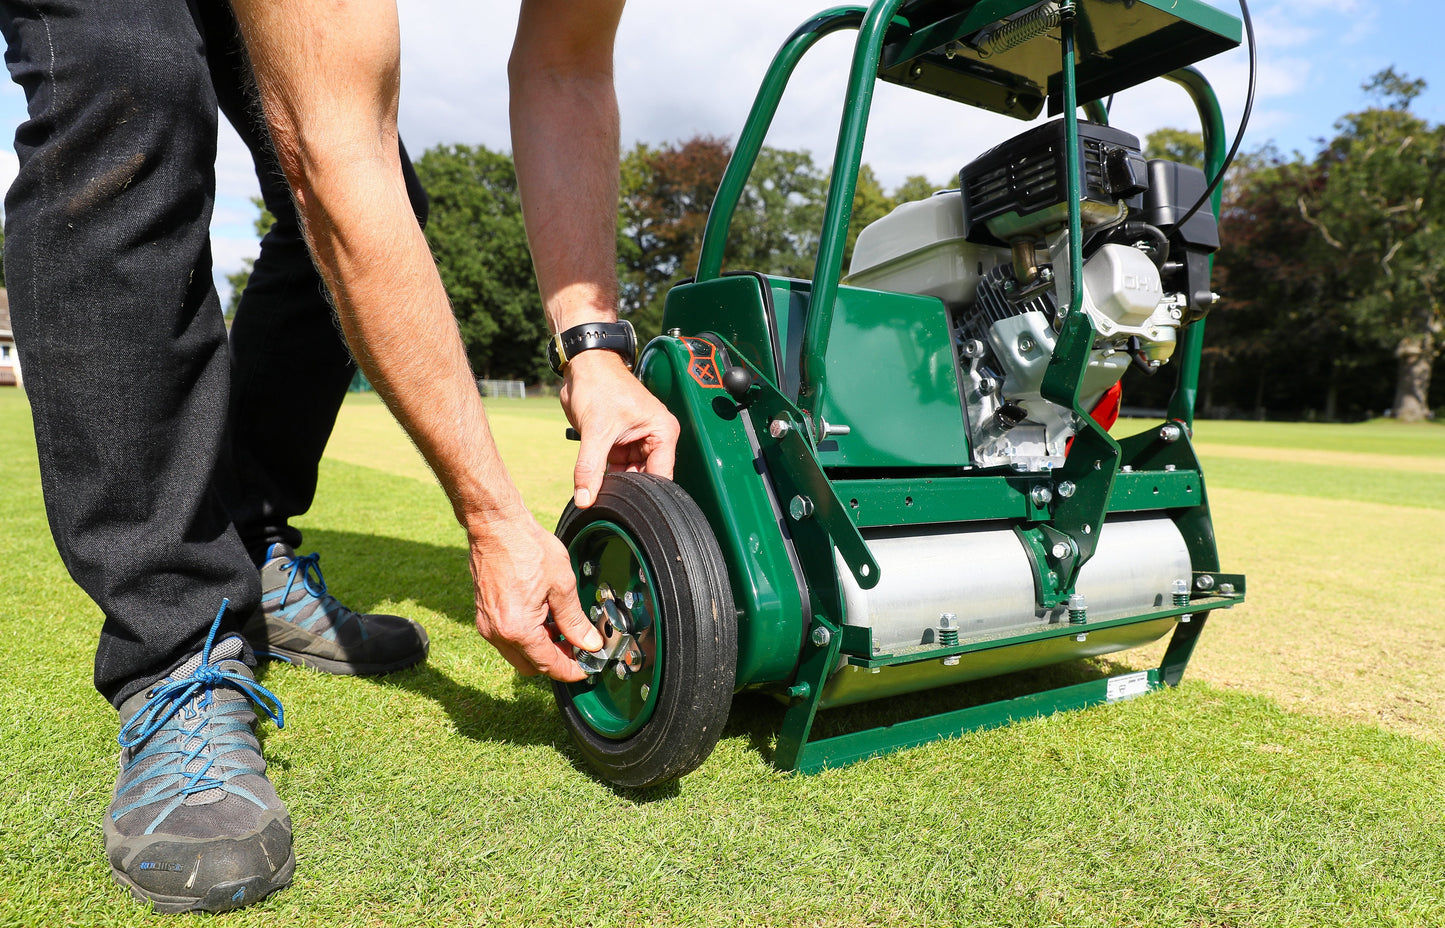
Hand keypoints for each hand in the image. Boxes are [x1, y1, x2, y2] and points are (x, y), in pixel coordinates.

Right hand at [468, 506, 603, 680]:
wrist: (496, 526)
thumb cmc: (528, 548)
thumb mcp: (562, 585)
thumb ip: (576, 620)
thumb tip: (590, 644)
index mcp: (518, 629)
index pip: (548, 665)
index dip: (571, 670)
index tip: (587, 668)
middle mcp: (497, 632)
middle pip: (531, 666)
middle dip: (556, 661)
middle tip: (578, 647)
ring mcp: (486, 624)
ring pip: (518, 653)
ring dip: (541, 648)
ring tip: (562, 628)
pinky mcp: (483, 614)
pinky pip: (507, 638)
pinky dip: (527, 636)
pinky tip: (543, 618)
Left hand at [559, 349, 679, 507]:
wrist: (583, 366)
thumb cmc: (599, 384)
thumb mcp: (596, 430)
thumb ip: (590, 467)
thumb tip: (585, 499)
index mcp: (663, 431)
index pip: (661, 475)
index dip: (646, 493)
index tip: (629, 507)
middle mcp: (654, 438)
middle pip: (646, 478)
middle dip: (629, 489)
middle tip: (610, 503)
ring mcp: (637, 442)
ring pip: (629, 476)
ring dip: (615, 485)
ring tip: (599, 494)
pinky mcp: (620, 443)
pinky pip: (616, 469)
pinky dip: (605, 477)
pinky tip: (595, 485)